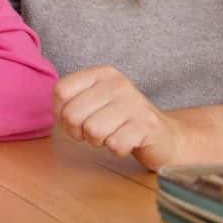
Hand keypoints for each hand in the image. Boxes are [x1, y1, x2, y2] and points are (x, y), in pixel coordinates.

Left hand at [54, 65, 189, 169]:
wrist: (165, 135)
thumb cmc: (120, 120)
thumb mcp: (96, 100)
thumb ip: (72, 100)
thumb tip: (57, 112)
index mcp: (102, 73)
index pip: (61, 91)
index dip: (61, 112)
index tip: (77, 119)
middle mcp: (118, 84)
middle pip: (72, 114)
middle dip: (78, 132)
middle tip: (94, 133)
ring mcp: (134, 104)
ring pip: (92, 131)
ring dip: (98, 141)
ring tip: (112, 135)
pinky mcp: (147, 126)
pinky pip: (114, 144)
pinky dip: (117, 149)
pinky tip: (127, 141)